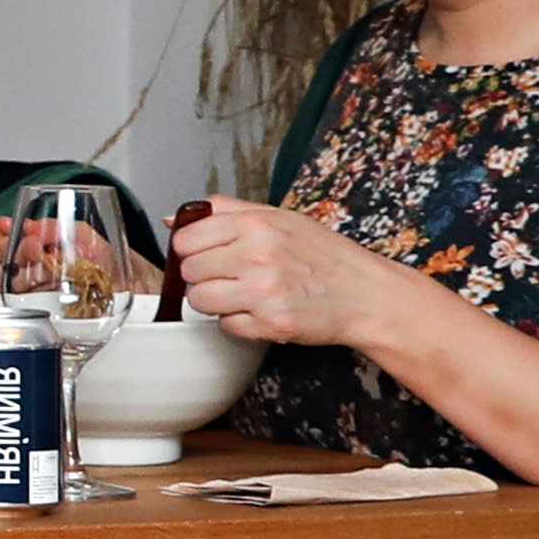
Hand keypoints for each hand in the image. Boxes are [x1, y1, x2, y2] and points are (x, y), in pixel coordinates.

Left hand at [169, 195, 379, 350]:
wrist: (365, 294)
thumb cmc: (324, 255)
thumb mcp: (279, 218)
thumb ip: (225, 212)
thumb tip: (173, 218)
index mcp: (256, 225)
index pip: (186, 239)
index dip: (191, 249)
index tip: (205, 254)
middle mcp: (257, 256)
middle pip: (190, 271)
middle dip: (203, 276)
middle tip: (230, 276)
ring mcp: (264, 292)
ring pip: (200, 301)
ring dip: (215, 301)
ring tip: (242, 294)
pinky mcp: (271, 324)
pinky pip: (226, 326)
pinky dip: (238, 322)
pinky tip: (259, 310)